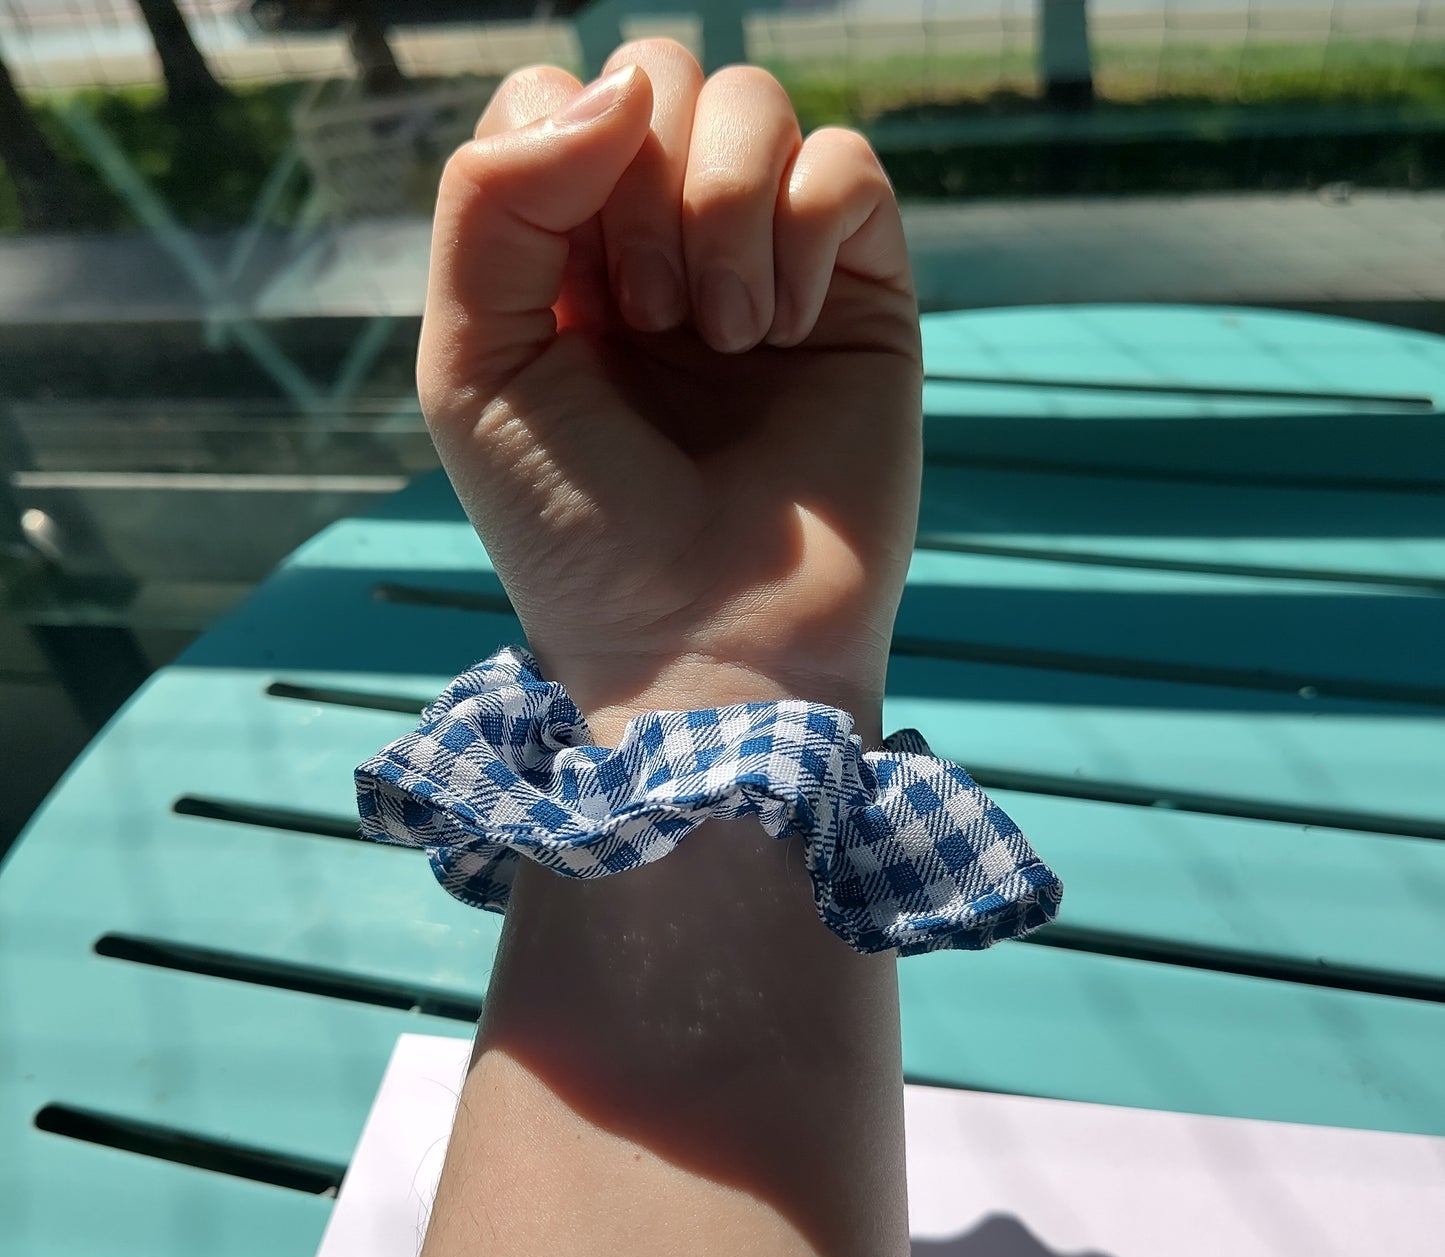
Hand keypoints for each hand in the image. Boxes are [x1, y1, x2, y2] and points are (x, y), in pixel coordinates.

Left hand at [418, 41, 921, 743]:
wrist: (702, 641)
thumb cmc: (577, 529)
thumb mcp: (474, 368)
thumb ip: (494, 204)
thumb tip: (619, 88)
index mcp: (562, 256)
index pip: (556, 95)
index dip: (564, 155)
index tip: (580, 294)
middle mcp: (663, 241)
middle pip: (660, 72)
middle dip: (648, 184)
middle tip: (652, 318)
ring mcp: (767, 263)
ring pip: (757, 102)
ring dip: (726, 213)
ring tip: (728, 337)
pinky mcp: (861, 295)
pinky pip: (847, 169)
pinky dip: (808, 236)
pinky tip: (789, 335)